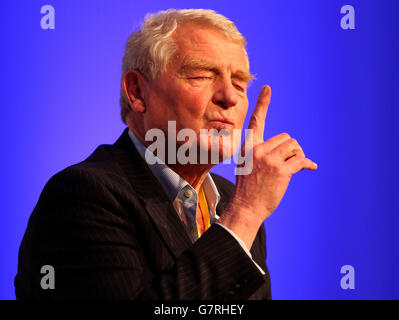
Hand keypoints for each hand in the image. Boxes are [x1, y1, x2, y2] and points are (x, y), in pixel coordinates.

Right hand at [219, 85, 316, 248]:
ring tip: (290, 168)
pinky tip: (310, 168)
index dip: (262, 104)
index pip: (256, 121)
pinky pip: (300, 160)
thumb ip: (261, 155)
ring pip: (294, 147)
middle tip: (289, 161)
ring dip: (297, 156)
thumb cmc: (247, 189)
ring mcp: (269, 160)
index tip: (267, 89)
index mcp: (249, 147)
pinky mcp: (281, 170)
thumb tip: (286, 153)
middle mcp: (259, 150)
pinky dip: (307, 164)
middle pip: (286, 138)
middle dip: (291, 149)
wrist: (245, 207)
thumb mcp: (247, 166)